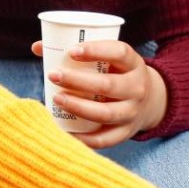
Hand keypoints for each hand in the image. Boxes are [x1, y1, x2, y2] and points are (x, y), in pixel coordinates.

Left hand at [32, 40, 169, 148]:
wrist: (150, 101)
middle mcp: (137, 88)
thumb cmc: (117, 74)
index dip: (96, 50)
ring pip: (106, 113)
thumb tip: (37, 47)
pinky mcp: (126, 132)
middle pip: (108, 85)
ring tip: (57, 98)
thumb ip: (78, 52)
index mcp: (134, 64)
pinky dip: (84, 139)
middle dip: (77, 81)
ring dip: (78, 107)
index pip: (120, 52)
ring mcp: (133, 112)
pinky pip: (105, 139)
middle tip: (53, 75)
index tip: (71, 51)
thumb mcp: (110, 59)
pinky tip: (65, 131)